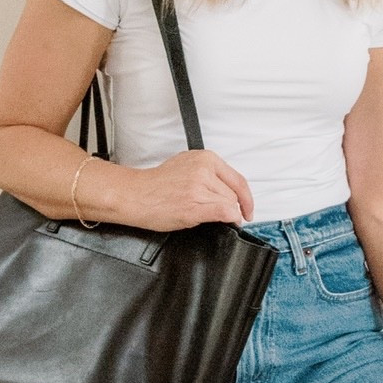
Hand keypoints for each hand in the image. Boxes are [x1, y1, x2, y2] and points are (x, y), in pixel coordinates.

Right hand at [124, 148, 253, 229]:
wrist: (136, 195)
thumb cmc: (156, 184)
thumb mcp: (186, 166)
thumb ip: (208, 173)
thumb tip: (226, 189)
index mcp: (204, 158)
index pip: (237, 179)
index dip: (247, 197)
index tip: (247, 208)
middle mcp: (204, 169)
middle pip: (234, 194)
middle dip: (232, 207)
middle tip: (223, 215)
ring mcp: (200, 187)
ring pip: (230, 204)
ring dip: (227, 215)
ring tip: (207, 215)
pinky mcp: (196, 204)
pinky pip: (226, 212)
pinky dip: (230, 220)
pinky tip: (225, 223)